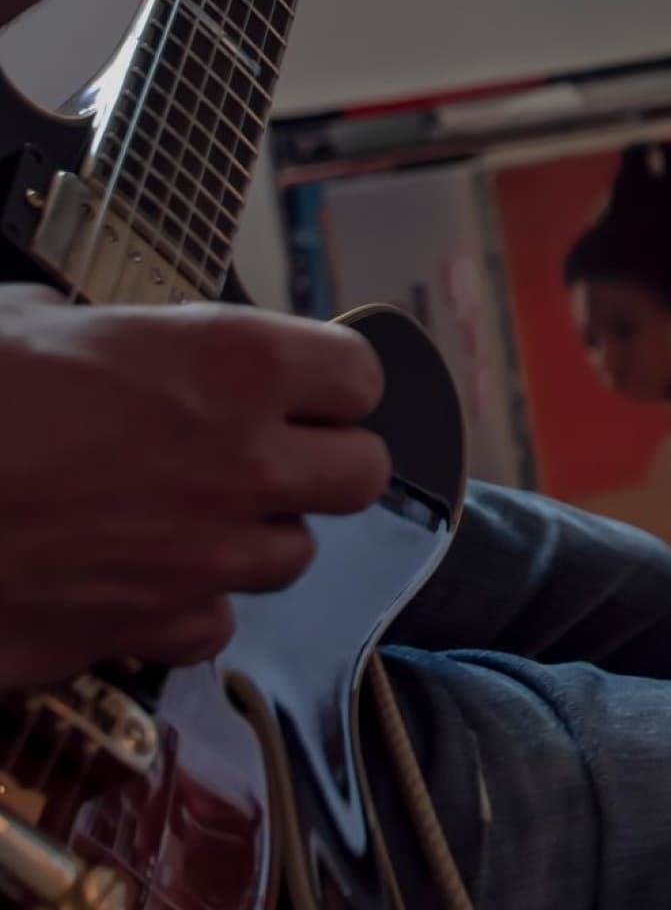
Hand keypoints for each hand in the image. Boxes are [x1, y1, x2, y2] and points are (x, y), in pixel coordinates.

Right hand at [0, 286, 391, 688]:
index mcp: (231, 364)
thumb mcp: (34, 318)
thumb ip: (122, 333)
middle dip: (320, 461)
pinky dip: (185, 608)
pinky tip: (139, 576)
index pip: (359, 375)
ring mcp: (201, 556)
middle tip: (267, 450)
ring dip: (252, 535)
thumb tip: (125, 336)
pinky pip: (211, 627)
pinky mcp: (145, 628)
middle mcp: (242, 463)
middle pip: (359, 475)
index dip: (330, 379)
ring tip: (187, 512)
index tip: (303, 382)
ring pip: (291, 556)